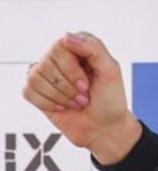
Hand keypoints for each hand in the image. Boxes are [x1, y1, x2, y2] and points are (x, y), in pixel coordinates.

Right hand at [22, 31, 140, 164]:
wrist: (105, 128)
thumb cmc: (110, 100)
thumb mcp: (111, 73)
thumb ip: (94, 49)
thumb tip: (66, 37)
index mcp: (77, 46)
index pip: (61, 46)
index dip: (72, 70)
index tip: (87, 85)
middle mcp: (58, 55)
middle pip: (47, 63)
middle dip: (68, 87)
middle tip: (84, 97)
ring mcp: (46, 72)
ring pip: (36, 78)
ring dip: (61, 97)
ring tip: (76, 103)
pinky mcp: (36, 89)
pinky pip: (29, 91)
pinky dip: (48, 103)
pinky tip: (63, 107)